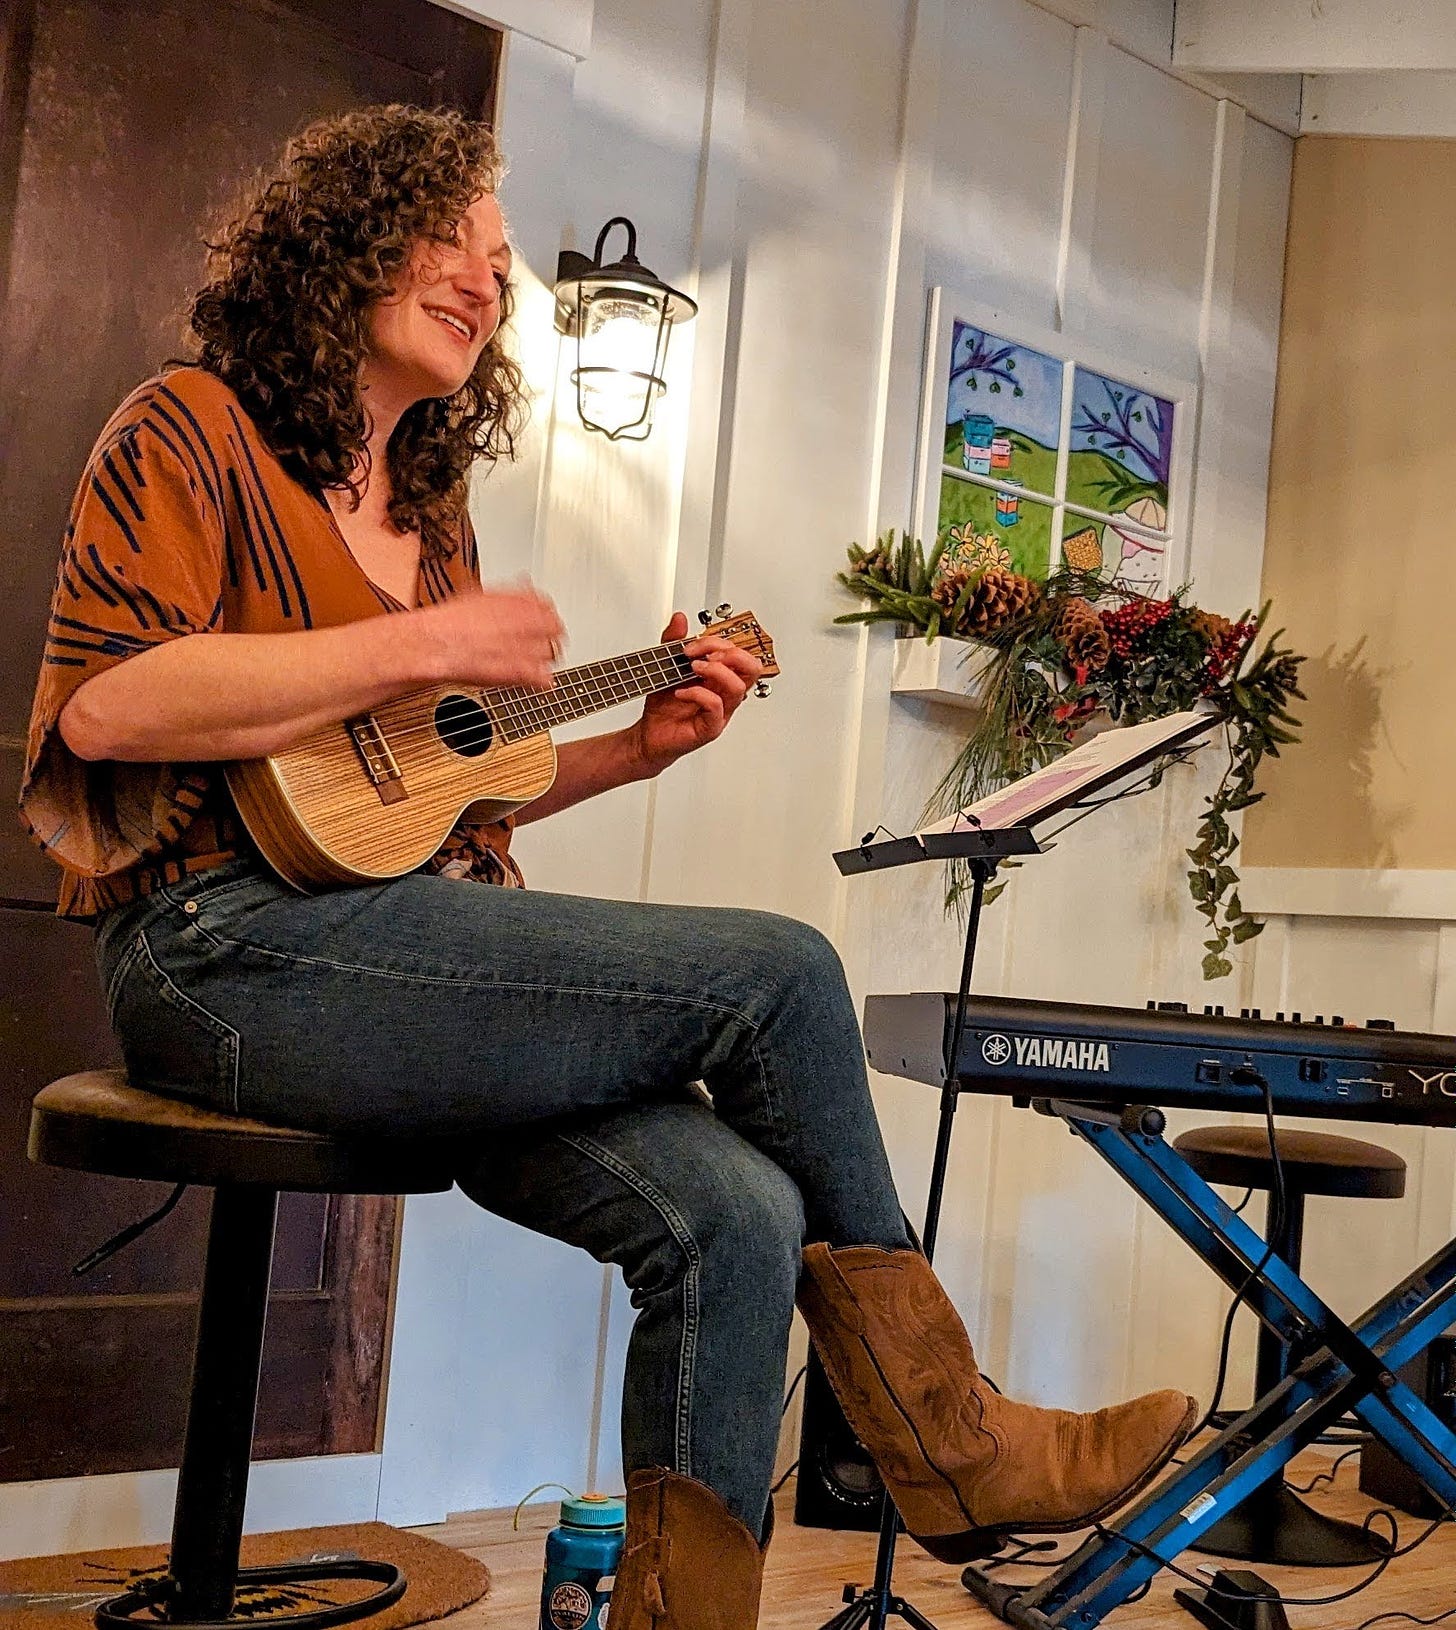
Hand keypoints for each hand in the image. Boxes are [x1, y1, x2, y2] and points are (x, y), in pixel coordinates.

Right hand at [417, 582, 564, 688]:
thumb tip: (524, 585)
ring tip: (530, 660)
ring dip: (543, 658)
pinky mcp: (523, 673)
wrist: (439, 643)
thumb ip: (510, 594)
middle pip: (556, 630)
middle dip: (548, 636)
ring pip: (552, 654)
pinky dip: (540, 681)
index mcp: (521, 602)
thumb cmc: (452, 622)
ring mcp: (529, 648)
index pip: (549, 606)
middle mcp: (530, 623)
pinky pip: (545, 679)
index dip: (544, 615)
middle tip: (536, 642)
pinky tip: (531, 679)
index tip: (539, 621)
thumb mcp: (481, 594)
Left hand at [627, 611, 762, 775]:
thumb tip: (680, 618)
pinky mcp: (710, 728)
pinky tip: (681, 692)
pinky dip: (699, 694)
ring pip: (739, 687)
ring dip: (716, 671)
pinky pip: (717, 707)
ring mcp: (720, 711)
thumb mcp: (665, 665)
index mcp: (720, 677)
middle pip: (751, 668)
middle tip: (705, 654)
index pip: (738, 653)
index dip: (717, 642)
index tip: (691, 645)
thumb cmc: (663, 705)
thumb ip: (672, 641)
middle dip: (730, 653)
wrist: (649, 734)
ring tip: (694, 668)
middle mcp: (724, 693)